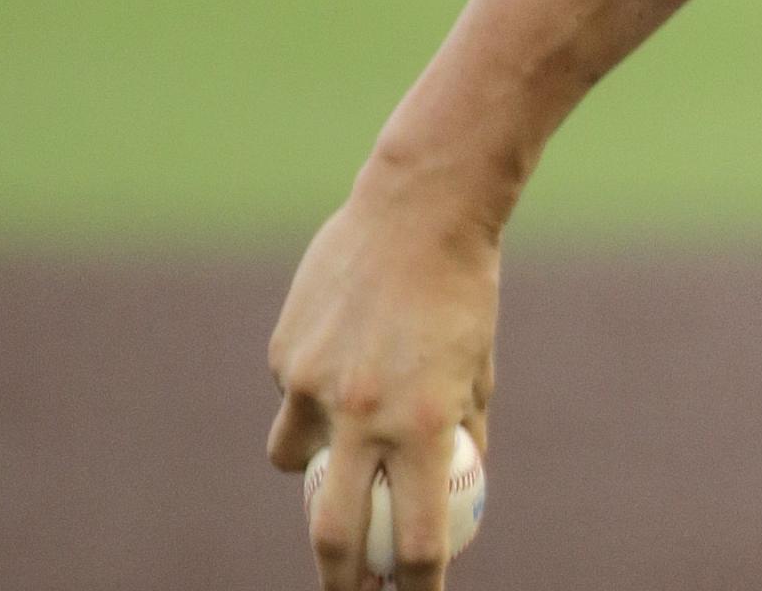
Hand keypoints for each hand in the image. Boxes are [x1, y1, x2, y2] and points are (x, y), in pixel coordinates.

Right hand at [267, 165, 502, 590]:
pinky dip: (309, 393)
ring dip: (312, 471)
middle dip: (340, 581)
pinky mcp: (283, 354)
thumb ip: (462, 434)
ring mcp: (313, 384)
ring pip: (294, 462)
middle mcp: (364, 414)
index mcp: (423, 426)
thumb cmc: (464, 291)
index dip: (419, 587)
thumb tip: (456, 492)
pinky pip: (291, 396)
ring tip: (338, 441)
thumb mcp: (478, 370)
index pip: (419, 540)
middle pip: (335, 535)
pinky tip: (339, 348)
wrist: (419, 208)